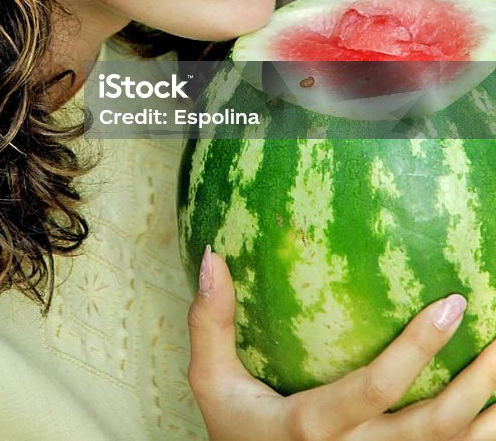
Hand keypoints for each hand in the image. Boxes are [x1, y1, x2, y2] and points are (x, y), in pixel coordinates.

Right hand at [187, 246, 495, 439]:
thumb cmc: (237, 429)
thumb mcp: (212, 382)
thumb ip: (211, 322)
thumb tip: (212, 256)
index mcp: (312, 427)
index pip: (376, 388)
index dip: (417, 349)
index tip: (452, 303)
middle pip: (434, 425)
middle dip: (479, 380)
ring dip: (494, 409)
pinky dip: (487, 436)